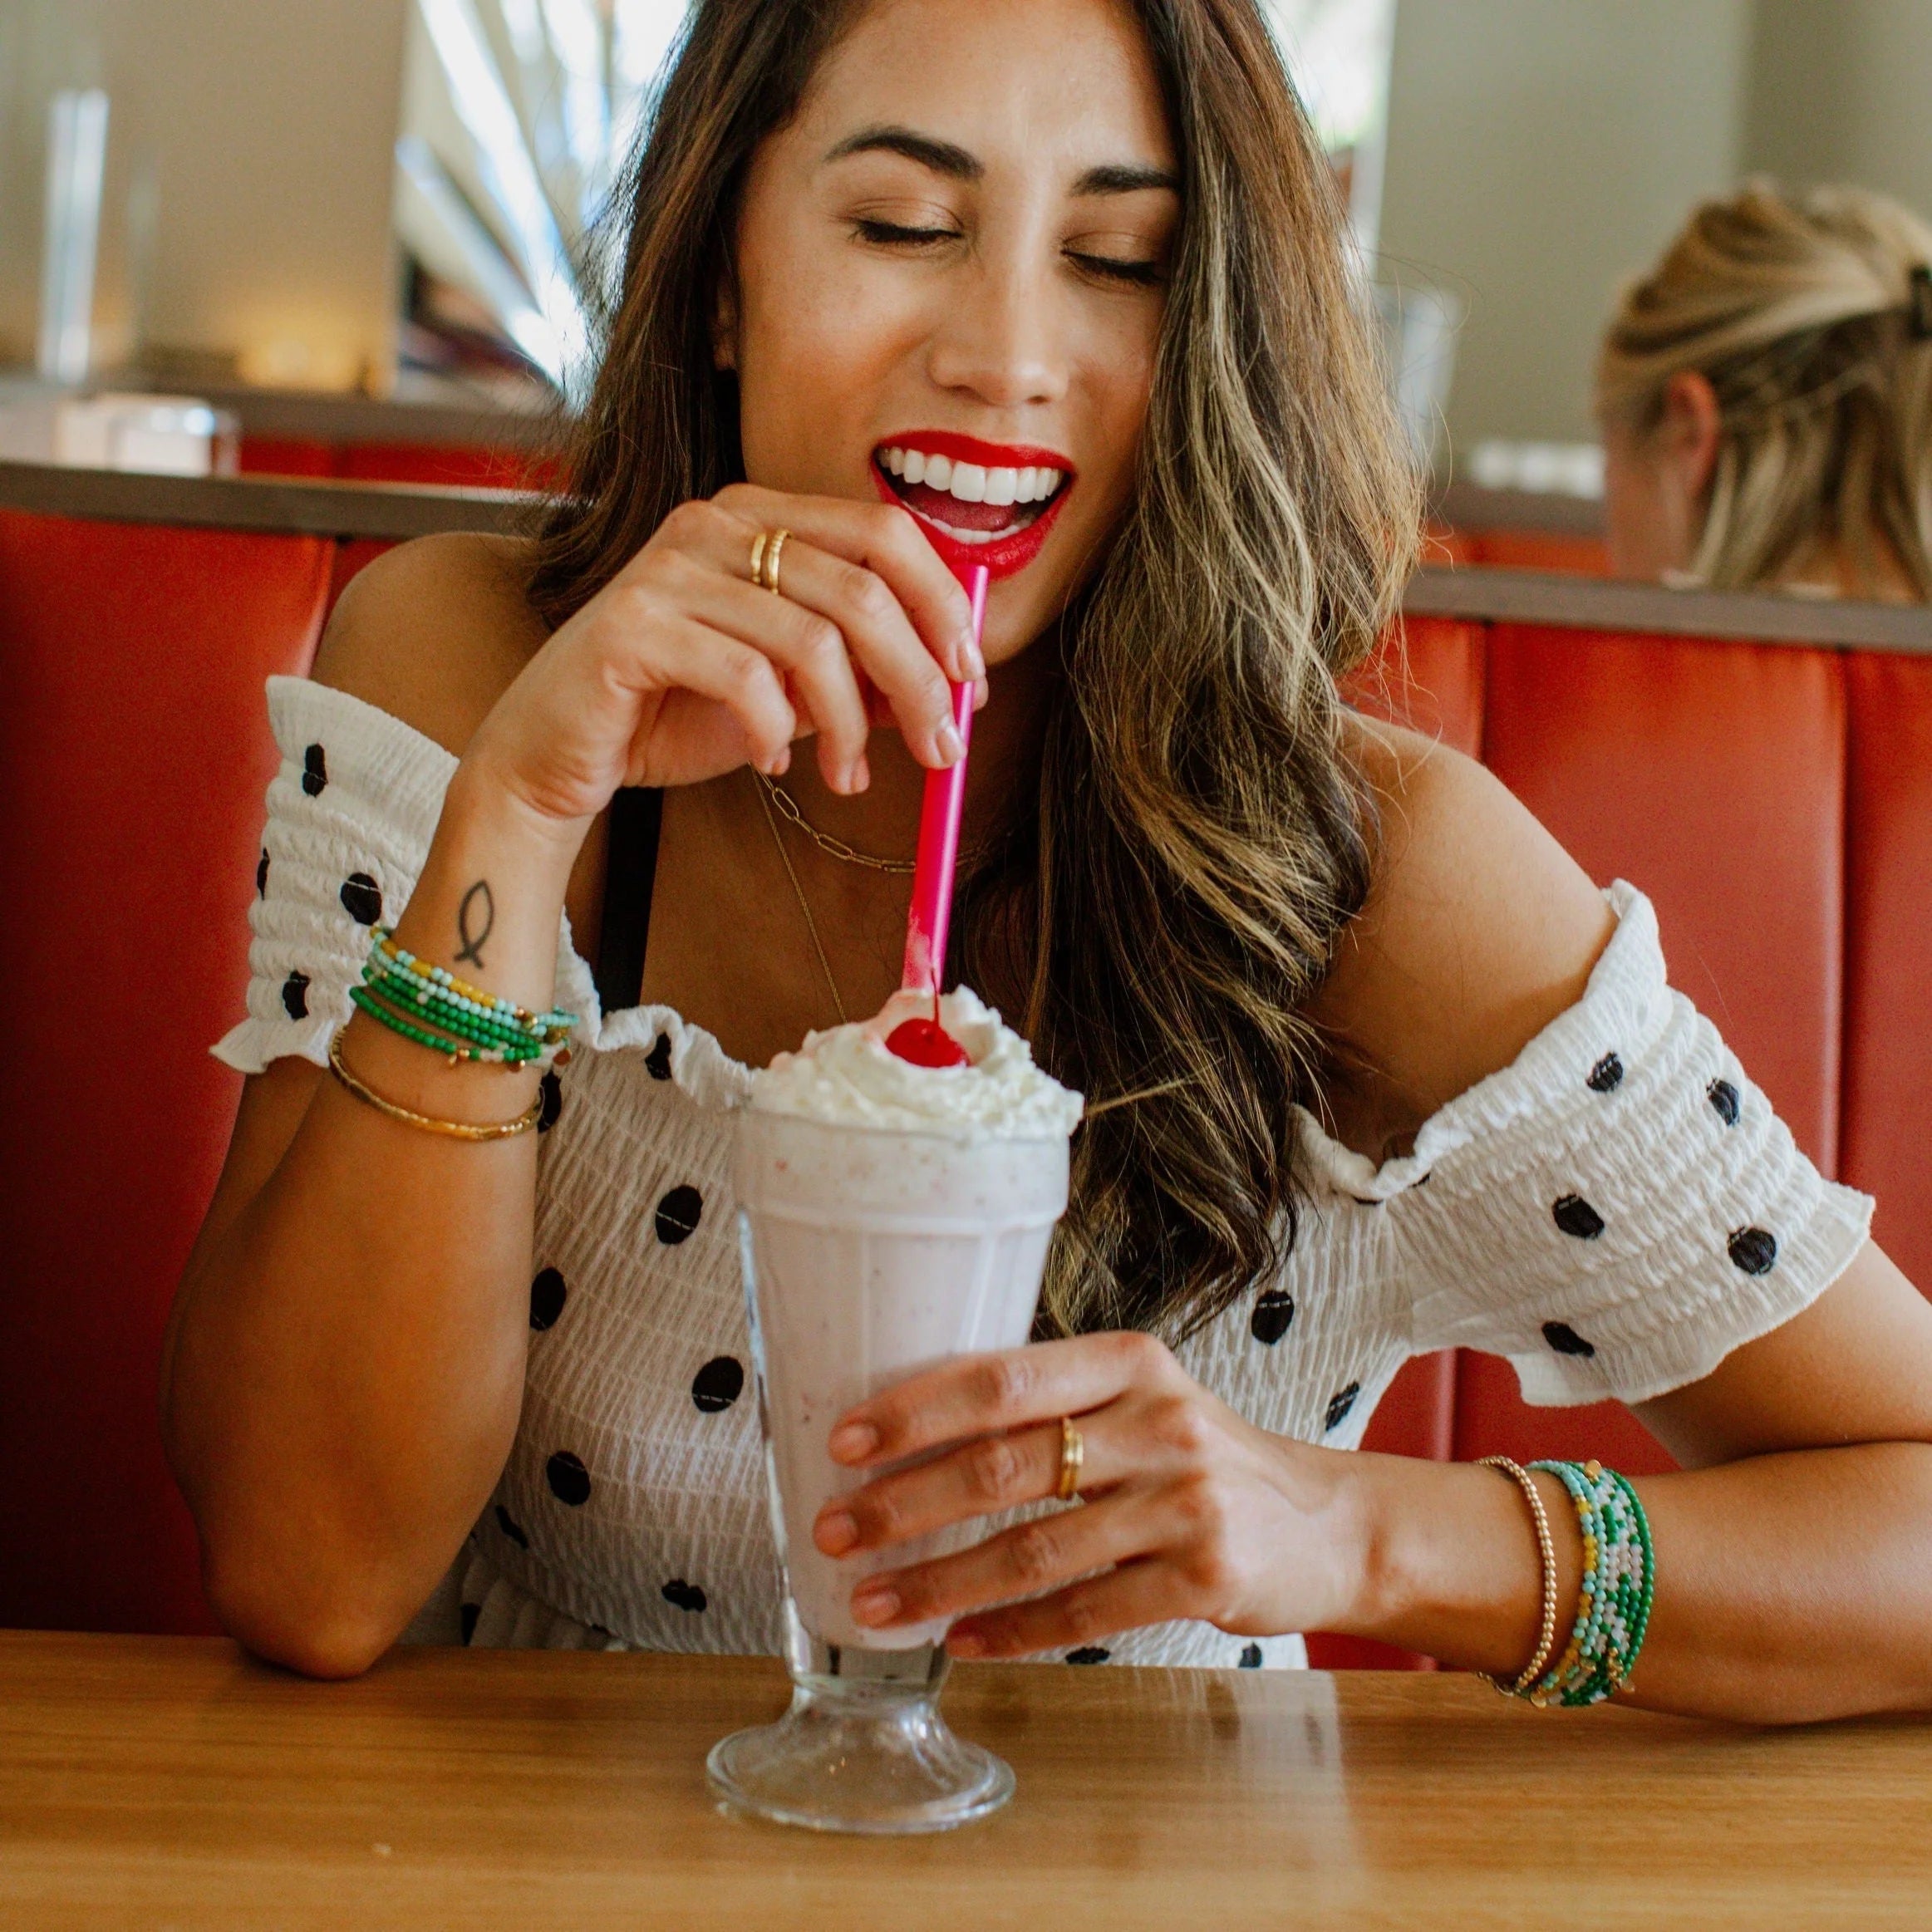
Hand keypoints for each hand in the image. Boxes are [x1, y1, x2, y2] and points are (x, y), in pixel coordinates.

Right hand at [463, 485, 986, 833]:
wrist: (556, 752)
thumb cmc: (671, 712)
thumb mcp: (786, 688)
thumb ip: (856, 672)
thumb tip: (948, 685)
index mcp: (760, 518)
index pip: (884, 534)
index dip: (942, 609)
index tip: (971, 685)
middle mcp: (716, 524)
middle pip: (863, 586)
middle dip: (918, 677)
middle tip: (942, 748)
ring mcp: (671, 567)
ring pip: (815, 640)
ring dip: (854, 724)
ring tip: (849, 776)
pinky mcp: (636, 624)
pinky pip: (747, 678)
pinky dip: (777, 731)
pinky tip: (773, 761)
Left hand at [810, 1332, 1366, 1657]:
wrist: (1328, 1524)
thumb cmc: (1204, 1457)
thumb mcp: (1141, 1403)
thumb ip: (1052, 1408)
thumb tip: (913, 1434)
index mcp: (1129, 1362)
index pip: (1001, 1380)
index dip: (916, 1412)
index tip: (845, 1441)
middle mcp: (1160, 1422)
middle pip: (1004, 1465)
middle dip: (904, 1503)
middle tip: (836, 1530)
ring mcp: (1186, 1502)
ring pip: (1034, 1550)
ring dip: (940, 1582)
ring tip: (875, 1602)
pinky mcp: (1205, 1578)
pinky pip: (1086, 1612)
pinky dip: (1014, 1631)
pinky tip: (962, 1640)